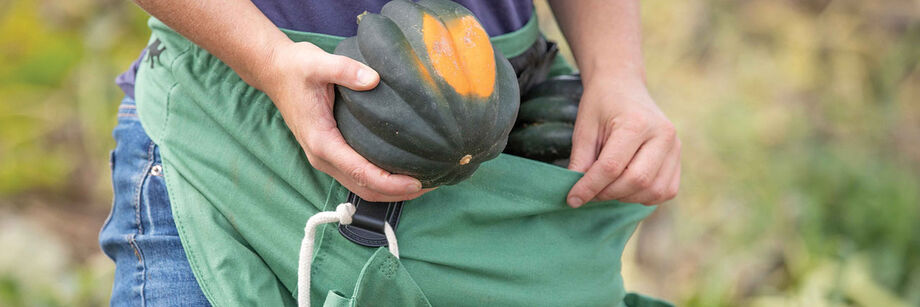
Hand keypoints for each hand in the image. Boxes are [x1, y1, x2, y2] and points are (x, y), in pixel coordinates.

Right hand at [257, 41, 429, 201]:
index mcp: (322, 142)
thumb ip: (345, 70)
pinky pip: (359, 175)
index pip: (361, 173)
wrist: (275, 72)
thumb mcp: (318, 63)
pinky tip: (403, 170)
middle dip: (398, 193)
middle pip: (365, 188)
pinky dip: (381, 180)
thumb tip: (373, 79)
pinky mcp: (331, 153)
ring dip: (392, 190)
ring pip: (362, 186)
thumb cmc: (296, 69)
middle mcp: (323, 157)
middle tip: (432, 185)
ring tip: (425, 182)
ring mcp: (326, 158)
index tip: (418, 181)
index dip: (390, 182)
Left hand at [566, 76, 680, 206]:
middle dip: (608, 193)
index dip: (590, 187)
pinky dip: (644, 197)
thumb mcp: (584, 128)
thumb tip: (576, 196)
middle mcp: (663, 135)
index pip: (612, 167)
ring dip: (625, 197)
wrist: (624, 85)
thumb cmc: (601, 105)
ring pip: (653, 190)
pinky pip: (665, 190)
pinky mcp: (678, 159)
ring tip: (607, 186)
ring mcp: (675, 147)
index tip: (572, 199)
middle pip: (636, 181)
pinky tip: (626, 187)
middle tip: (589, 192)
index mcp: (637, 123)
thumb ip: (581, 161)